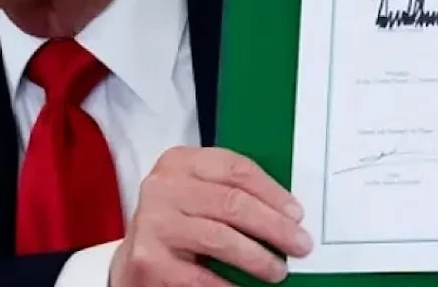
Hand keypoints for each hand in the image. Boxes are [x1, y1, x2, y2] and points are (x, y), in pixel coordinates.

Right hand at [109, 146, 312, 286]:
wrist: (137, 257)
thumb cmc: (179, 222)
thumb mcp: (199, 194)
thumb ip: (231, 192)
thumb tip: (287, 213)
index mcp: (179, 162)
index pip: (234, 168)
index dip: (271, 191)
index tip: (296, 213)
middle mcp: (163, 187)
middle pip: (231, 203)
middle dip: (273, 226)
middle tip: (300, 244)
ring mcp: (153, 223)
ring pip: (220, 238)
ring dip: (257, 258)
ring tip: (278, 271)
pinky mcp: (149, 259)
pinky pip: (201, 276)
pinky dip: (230, 284)